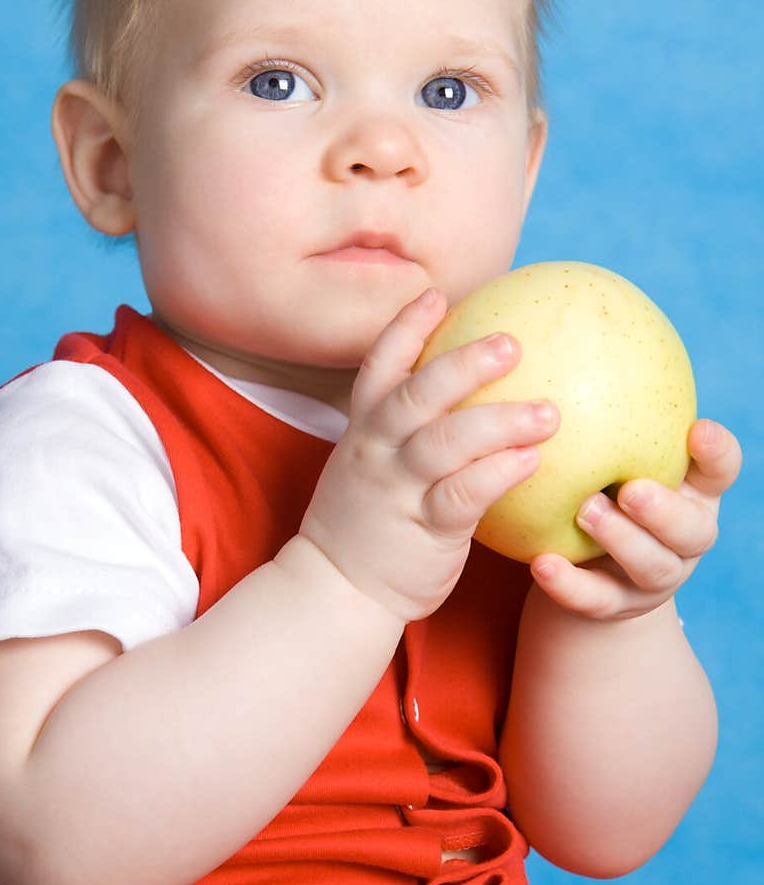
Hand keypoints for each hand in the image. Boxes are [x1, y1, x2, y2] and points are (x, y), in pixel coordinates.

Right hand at [298, 287, 559, 623]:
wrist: (335, 589)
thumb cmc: (371, 520)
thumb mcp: (374, 464)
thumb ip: (409, 429)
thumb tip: (466, 392)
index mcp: (365, 428)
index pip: (380, 365)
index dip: (407, 327)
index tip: (438, 296)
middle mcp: (377, 450)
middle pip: (417, 393)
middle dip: (464, 363)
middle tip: (514, 343)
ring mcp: (397, 488)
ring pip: (445, 442)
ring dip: (499, 421)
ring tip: (549, 412)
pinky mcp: (423, 529)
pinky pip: (464, 495)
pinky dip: (498, 473)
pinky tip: (534, 460)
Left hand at [528, 419, 742, 619]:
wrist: (589, 570)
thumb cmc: (600, 484)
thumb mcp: (613, 451)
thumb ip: (606, 411)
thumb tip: (565, 334)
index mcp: (692, 492)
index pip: (720, 470)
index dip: (717, 453)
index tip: (697, 429)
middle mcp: (684, 536)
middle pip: (692, 528)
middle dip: (665, 510)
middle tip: (631, 488)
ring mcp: (653, 577)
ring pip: (650, 565)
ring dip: (619, 540)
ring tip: (584, 512)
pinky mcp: (614, 608)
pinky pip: (594, 599)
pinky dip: (569, 584)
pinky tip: (540, 563)